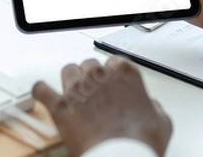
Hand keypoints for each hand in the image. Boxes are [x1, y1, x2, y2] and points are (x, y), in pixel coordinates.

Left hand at [33, 57, 171, 155]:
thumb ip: (154, 108)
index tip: (112, 83)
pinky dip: (41, 91)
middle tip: (95, 93)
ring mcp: (78, 89)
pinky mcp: (60, 106)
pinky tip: (42, 92)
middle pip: (90, 64)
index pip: (115, 62)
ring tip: (73, 92)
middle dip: (92, 77)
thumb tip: (152, 108)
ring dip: (70, 80)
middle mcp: (99, 75)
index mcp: (124, 74)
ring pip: (68, 71)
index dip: (113, 75)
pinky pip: (42, 90)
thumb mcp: (161, 122)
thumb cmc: (139, 141)